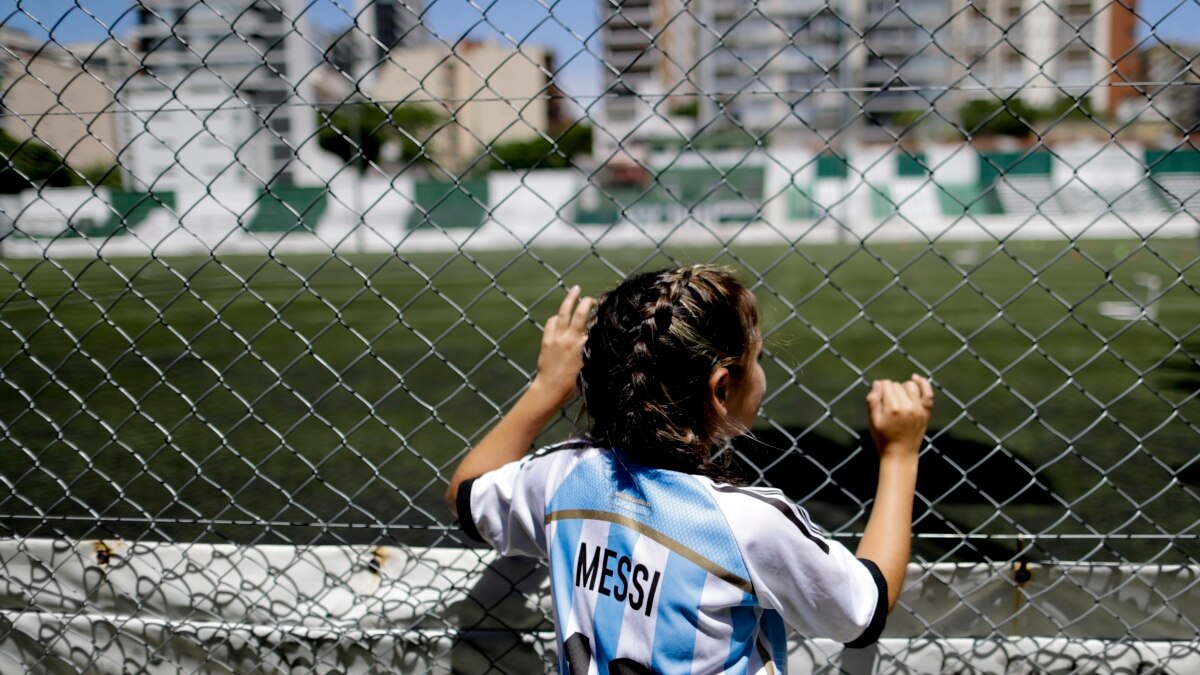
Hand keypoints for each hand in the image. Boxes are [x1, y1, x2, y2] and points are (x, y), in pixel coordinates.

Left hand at [533, 285, 595, 405]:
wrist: (550, 389)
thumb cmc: (573, 383)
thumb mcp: (589, 367)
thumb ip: (592, 351)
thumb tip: (598, 338)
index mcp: (584, 346)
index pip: (595, 324)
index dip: (600, 316)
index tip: (605, 309)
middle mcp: (570, 339)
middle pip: (580, 313)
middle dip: (587, 302)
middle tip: (592, 298)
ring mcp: (557, 338)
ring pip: (563, 313)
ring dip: (570, 299)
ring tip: (575, 289)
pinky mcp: (546, 340)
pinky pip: (551, 322)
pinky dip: (556, 317)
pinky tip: (560, 316)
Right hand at [866, 374, 932, 458]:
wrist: (900, 454)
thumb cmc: (883, 438)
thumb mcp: (873, 421)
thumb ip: (873, 400)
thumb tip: (877, 383)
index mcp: (892, 408)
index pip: (886, 385)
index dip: (880, 389)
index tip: (879, 397)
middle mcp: (907, 406)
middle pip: (897, 385)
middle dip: (890, 390)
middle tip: (887, 403)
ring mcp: (918, 409)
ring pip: (910, 386)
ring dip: (903, 387)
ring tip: (898, 396)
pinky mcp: (926, 412)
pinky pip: (928, 393)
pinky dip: (923, 383)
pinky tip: (915, 378)